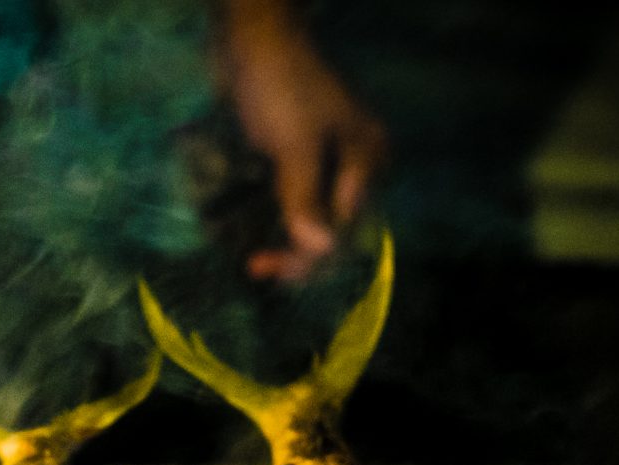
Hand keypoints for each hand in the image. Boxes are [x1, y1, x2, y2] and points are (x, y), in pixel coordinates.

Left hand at [215, 0, 385, 282]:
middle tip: (256, 267)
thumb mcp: (295, 147)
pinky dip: (278, 217)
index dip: (308, 256)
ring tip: (255, 260)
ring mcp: (327, 159)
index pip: (344, 227)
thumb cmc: (281, 89)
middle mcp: (354, 163)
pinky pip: (294, 197)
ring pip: (313, 214)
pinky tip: (257, 232)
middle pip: (333, 225)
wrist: (252, 42)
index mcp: (367, 159)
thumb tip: (319, 251)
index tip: (266, 268)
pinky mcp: (298, 156)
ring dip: (288, 239)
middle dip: (298, 251)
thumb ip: (305, 199)